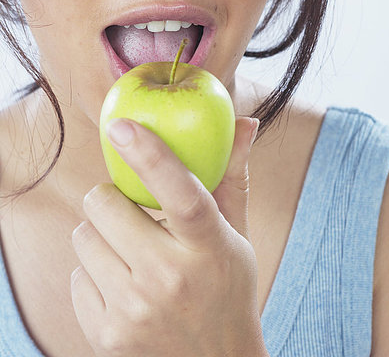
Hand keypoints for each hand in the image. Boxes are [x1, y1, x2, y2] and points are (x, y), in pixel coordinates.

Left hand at [71, 116, 267, 356]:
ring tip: (130, 251)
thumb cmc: (227, 288)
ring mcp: (135, 310)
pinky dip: (94, 272)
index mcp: (209, 247)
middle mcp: (170, 279)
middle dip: (112, 198)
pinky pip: (76, 274)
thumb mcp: (236, 235)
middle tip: (131, 211)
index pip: (181, 193)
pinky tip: (122, 284)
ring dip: (101, 234)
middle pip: (105, 204)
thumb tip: (244, 122)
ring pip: (83, 236)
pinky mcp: (105, 335)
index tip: (121, 125)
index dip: (151, 155)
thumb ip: (232, 176)